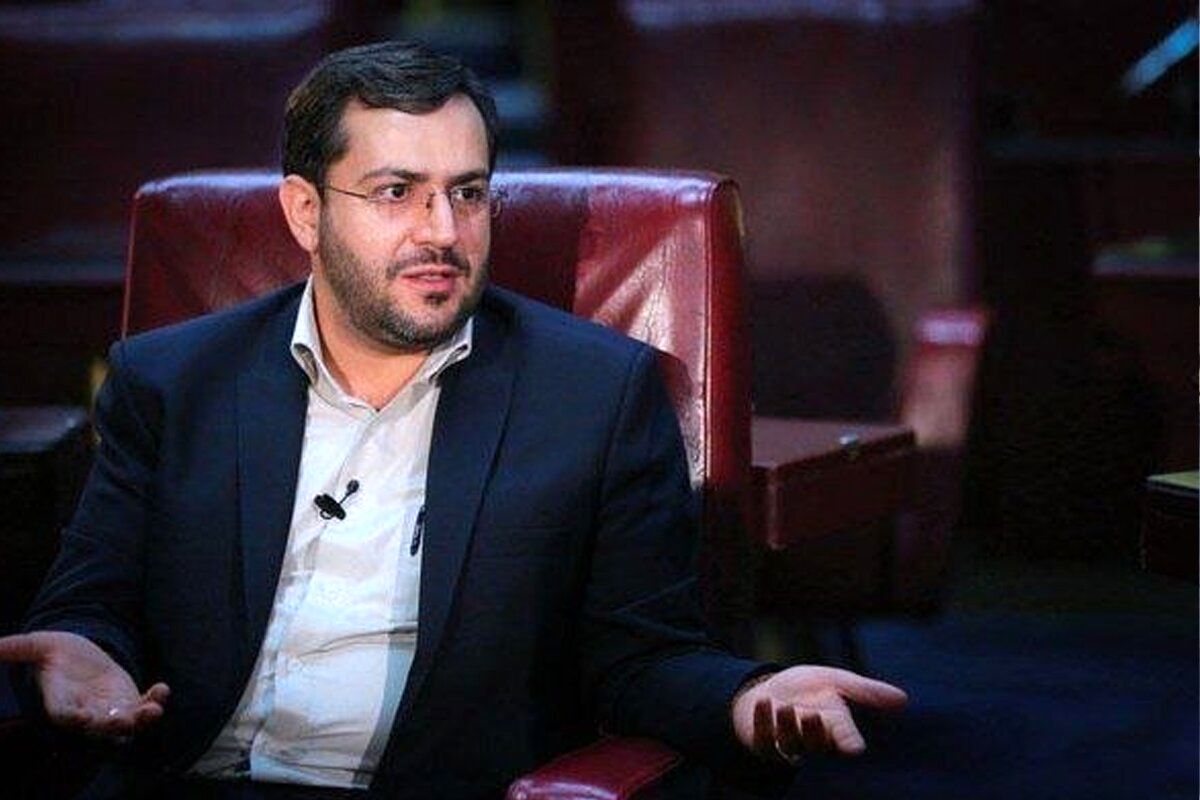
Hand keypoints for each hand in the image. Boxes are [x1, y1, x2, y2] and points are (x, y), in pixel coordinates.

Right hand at [0, 631, 168, 739]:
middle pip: (96, 727)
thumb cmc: (56, 652)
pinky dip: (154, 701)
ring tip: (153, 711)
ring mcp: (108, 709)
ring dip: (139, 720)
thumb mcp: (39, 644)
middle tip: (122, 722)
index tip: (80, 718)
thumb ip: (18, 648)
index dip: (70, 718)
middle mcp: (84, 710)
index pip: (61, 714)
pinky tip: (162, 689)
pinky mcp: (128, 701)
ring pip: (124, 724)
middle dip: (110, 726)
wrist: (81, 656)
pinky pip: (143, 707)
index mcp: (59, 699)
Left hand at [731, 666, 906, 764]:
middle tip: (812, 716)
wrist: (772, 689)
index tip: (855, 748)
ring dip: (786, 725)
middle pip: (815, 742)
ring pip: (789, 742)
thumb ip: (866, 691)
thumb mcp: (837, 682)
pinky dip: (762, 721)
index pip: (843, 737)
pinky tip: (763, 702)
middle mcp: (811, 738)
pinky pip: (763, 739)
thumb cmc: (808, 689)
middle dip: (814, 731)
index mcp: (833, 726)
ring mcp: (786, 741)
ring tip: (784, 707)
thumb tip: (904, 699)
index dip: (848, 741)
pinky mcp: (763, 741)